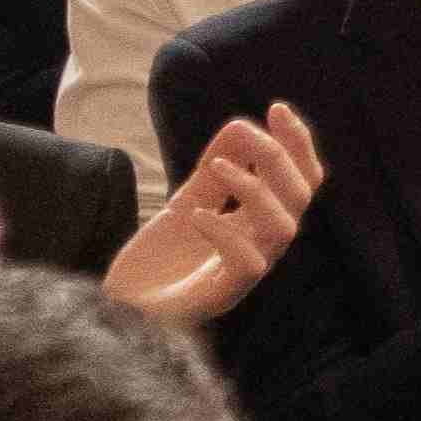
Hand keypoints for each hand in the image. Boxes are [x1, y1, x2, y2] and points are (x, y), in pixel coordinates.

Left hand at [106, 102, 323, 325]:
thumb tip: (240, 126)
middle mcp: (260, 247)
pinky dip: (226, 232)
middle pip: (299, 198)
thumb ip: (214, 173)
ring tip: (218, 168)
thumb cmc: (158, 265)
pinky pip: (247, 264)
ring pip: (283, 227)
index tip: (276, 109)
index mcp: (257, 226)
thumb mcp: (185, 205)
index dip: (296, 145)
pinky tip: (197, 215)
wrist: (121, 312)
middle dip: (280, 157)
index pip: (299, 182)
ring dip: (255, 189)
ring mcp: (243, 273)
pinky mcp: (222, 296)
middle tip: (249, 132)